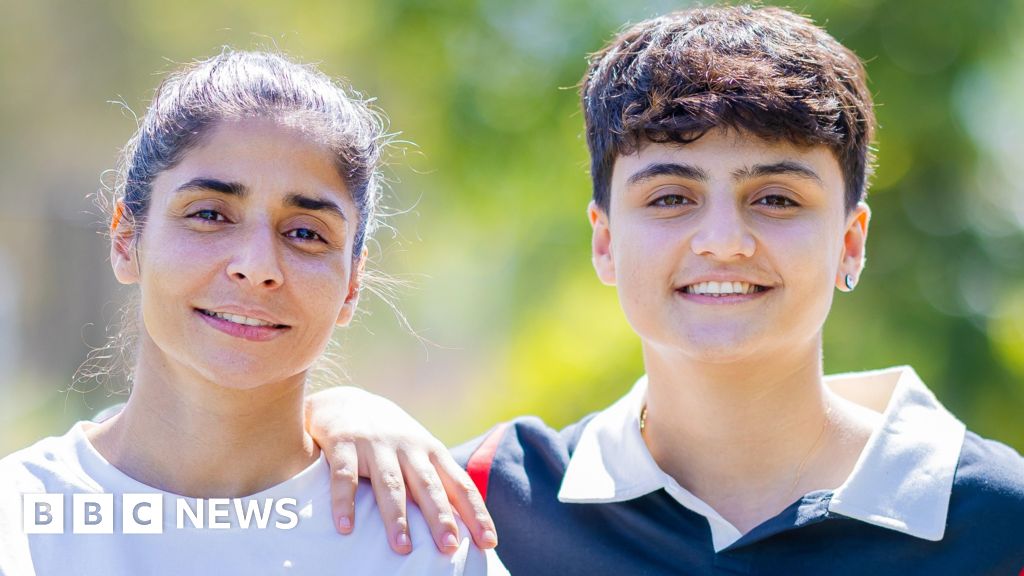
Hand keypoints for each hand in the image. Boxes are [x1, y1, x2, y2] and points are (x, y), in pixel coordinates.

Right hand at [304, 386, 497, 554]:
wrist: (344, 400)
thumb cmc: (390, 438)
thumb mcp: (418, 453)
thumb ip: (437, 483)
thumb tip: (463, 528)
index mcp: (431, 452)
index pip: (459, 484)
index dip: (476, 512)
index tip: (489, 542)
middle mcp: (408, 447)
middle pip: (428, 485)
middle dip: (440, 516)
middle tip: (450, 546)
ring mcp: (376, 445)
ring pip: (390, 483)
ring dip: (396, 516)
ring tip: (403, 548)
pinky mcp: (344, 444)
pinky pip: (346, 477)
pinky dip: (345, 502)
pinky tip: (345, 528)